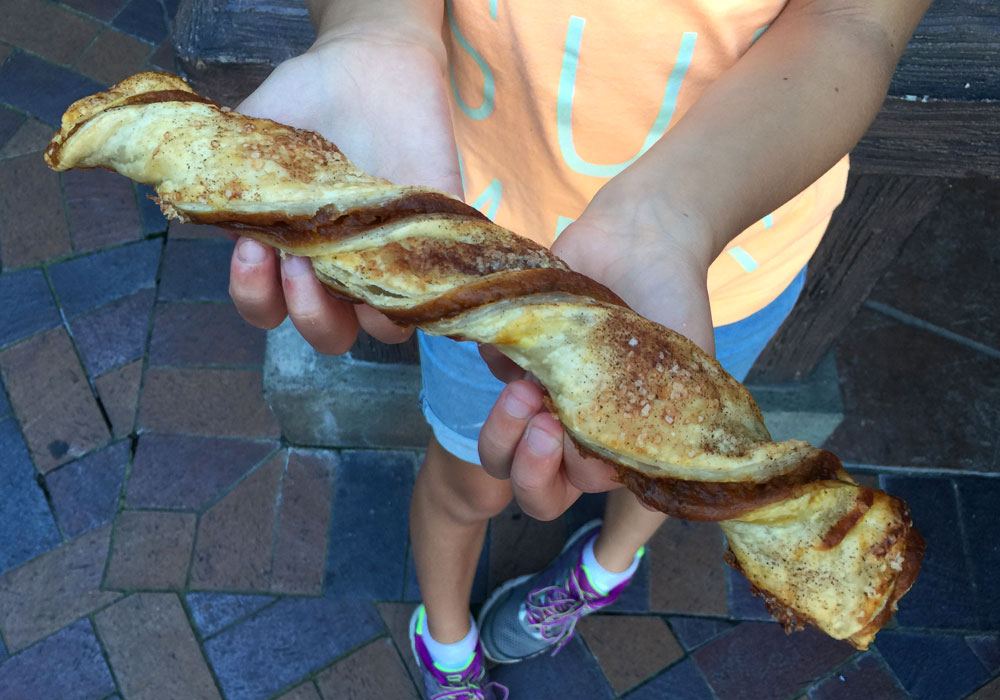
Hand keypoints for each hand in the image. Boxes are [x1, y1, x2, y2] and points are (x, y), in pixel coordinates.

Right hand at [228, 30, 461, 352]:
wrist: (367, 62)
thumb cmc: (305, 99)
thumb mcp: (251, 135)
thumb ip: (226, 176)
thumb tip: (201, 209)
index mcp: (293, 253)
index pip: (270, 308)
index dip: (255, 295)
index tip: (251, 250)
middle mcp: (342, 269)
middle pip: (328, 334)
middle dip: (303, 309)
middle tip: (294, 259)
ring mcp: (391, 260)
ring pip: (385, 330)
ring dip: (356, 308)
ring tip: (337, 257)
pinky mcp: (436, 240)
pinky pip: (436, 287)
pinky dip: (416, 284)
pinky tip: (391, 246)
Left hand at [477, 190, 715, 519]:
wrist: (648, 238)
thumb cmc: (674, 316)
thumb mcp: (685, 400)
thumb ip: (659, 475)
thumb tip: (617, 559)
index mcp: (603, 446)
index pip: (563, 492)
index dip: (558, 478)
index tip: (577, 441)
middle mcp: (563, 426)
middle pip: (518, 481)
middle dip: (525, 464)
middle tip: (541, 421)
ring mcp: (533, 388)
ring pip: (493, 442)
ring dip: (502, 427)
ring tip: (523, 388)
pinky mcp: (510, 347)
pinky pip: (486, 373)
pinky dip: (498, 363)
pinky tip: (526, 340)